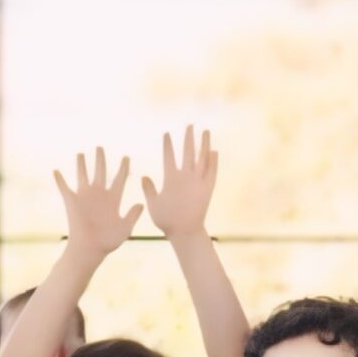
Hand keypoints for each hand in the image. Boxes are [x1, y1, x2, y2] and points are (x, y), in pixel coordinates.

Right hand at [53, 148, 142, 259]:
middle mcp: (99, 194)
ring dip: (81, 165)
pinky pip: (64, 187)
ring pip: (83, 175)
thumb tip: (140, 203)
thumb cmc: (107, 242)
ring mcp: (85, 197)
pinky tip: (55, 171)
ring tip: (80, 154)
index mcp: (113, 198)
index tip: (126, 157)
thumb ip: (133, 215)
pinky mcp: (72, 202)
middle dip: (100, 159)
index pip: (120, 178)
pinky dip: (59, 179)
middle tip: (100, 147)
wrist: (89, 250)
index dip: (124, 167)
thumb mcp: (125, 228)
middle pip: (100, 171)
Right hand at [139, 125, 218, 240]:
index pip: (168, 156)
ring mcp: (199, 180)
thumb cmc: (167, 220)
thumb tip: (144, 176)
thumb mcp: (153, 205)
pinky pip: (212, 170)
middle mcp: (187, 176)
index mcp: (171, 179)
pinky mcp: (208, 186)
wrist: (186, 231)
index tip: (167, 134)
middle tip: (190, 125)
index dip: (167, 144)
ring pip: (203, 157)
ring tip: (205, 132)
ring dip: (204, 143)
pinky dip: (213, 160)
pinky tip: (213, 151)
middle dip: (188, 137)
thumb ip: (149, 189)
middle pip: (188, 151)